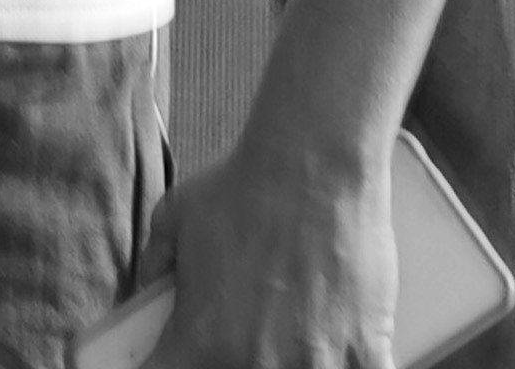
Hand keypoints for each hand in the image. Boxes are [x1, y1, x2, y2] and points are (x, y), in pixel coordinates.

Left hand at [140, 133, 393, 368]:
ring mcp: (313, 365)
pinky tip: (342, 348)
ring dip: (297, 362)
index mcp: (201, 340)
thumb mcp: (172, 218)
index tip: (179, 352)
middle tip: (251, 326)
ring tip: (298, 332)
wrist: (314, 165)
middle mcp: (255, 363)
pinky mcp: (364, 354)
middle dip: (236, 356)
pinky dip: (349, 362)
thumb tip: (149, 292)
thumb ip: (154, 267)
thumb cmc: (241, 185)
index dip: (172, 362)